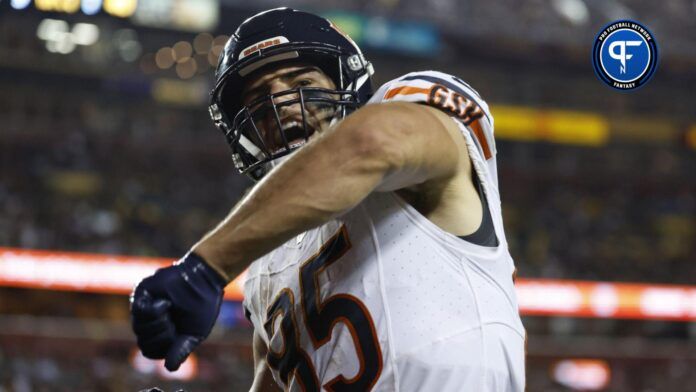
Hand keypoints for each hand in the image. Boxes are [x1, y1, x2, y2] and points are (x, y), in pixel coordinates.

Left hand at [130, 252, 226, 370]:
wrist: (204, 280)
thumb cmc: (203, 306)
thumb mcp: (195, 334)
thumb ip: (181, 350)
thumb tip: (169, 368)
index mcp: (163, 333)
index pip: (150, 351)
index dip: (163, 348)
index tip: (178, 337)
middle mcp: (151, 322)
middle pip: (143, 342)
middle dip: (162, 336)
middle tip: (175, 324)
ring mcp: (145, 308)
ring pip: (138, 328)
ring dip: (158, 323)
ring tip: (171, 311)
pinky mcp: (143, 294)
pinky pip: (138, 311)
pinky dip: (154, 311)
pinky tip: (165, 304)